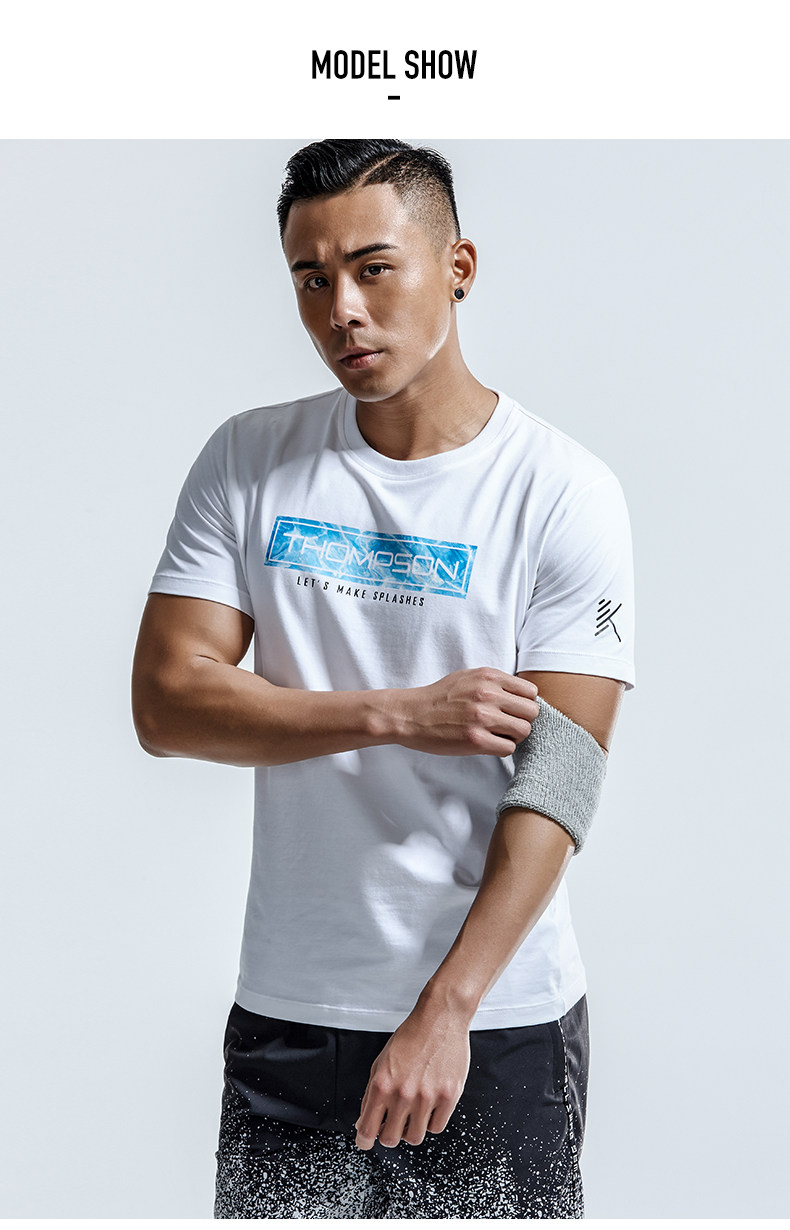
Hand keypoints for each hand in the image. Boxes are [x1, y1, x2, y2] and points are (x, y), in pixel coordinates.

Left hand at [354, 1002, 470, 1149]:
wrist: (440, 1019)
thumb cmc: (411, 1037)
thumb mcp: (381, 1062)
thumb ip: (370, 1094)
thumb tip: (363, 1122)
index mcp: (382, 1084)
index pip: (367, 1130)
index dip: (364, 1140)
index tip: (366, 1140)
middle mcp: (403, 1094)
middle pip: (391, 1139)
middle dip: (389, 1135)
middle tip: (392, 1124)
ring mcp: (427, 1097)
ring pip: (415, 1137)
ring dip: (411, 1129)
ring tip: (413, 1112)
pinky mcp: (448, 1097)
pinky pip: (437, 1127)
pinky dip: (431, 1121)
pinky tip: (429, 1106)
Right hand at [394, 667, 538, 756]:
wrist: (412, 714)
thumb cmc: (439, 698)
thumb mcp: (468, 677)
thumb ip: (495, 682)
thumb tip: (523, 696)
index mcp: (488, 676)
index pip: (530, 692)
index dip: (524, 704)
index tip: (513, 711)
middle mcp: (488, 694)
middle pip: (532, 712)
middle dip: (522, 721)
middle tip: (507, 726)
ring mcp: (482, 717)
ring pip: (524, 731)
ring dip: (513, 736)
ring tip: (497, 735)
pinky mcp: (475, 740)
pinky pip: (508, 748)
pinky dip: (501, 748)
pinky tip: (488, 743)